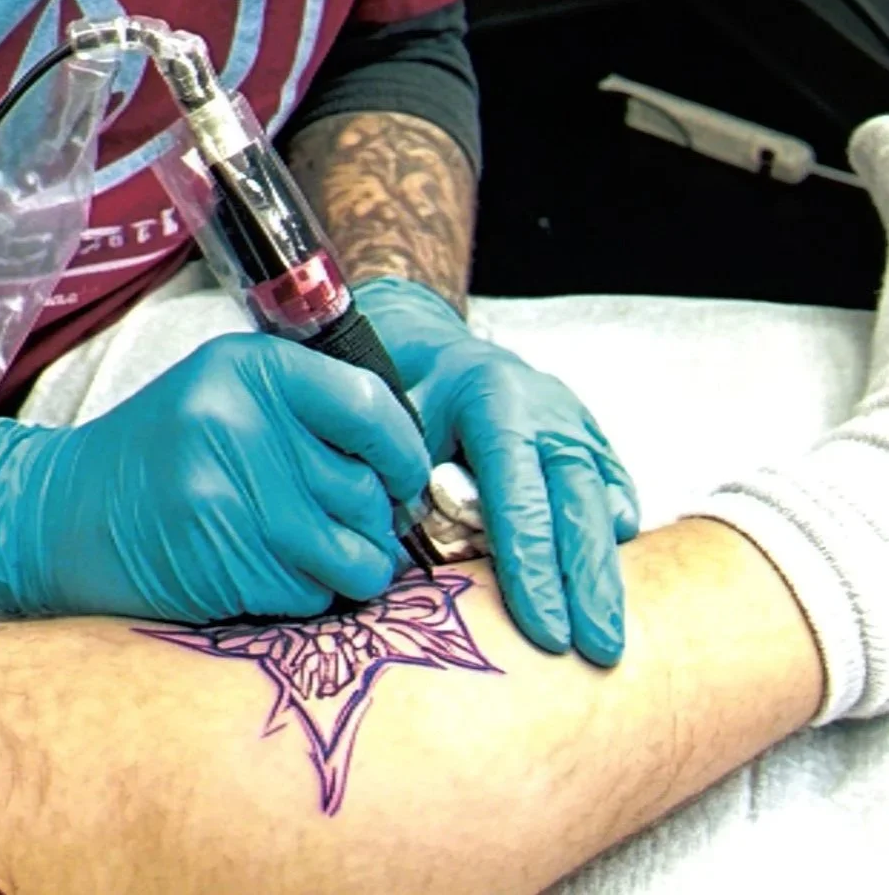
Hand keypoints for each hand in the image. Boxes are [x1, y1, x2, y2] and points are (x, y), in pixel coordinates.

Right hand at [0, 332, 433, 623]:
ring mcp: (232, 495)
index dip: (404, 451)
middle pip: (369, 491)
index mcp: (251, 368)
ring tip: (312, 551)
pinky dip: (305, 594)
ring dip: (349, 565)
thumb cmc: (163, 451)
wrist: (67, 512)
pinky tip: (264, 570)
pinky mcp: (224, 561)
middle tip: (348, 523)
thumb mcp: (226, 391)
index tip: (402, 476)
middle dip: (374, 521)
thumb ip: (307, 404)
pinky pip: (313, 593)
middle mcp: (243, 423)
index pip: (371, 405)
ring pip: (354, 552)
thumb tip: (409, 453)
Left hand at [355, 277, 640, 665]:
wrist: (434, 348)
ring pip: (604, 503)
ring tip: (610, 640)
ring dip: (607, 573)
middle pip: (579, 504)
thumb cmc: (405, 387)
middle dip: (589, 584)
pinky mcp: (591, 441)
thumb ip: (400, 487)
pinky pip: (612, 494)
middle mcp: (549, 411)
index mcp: (497, 400)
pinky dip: (611, 540)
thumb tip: (404, 570)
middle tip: (599, 653)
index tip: (545, 632)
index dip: (533, 568)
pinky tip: (611, 589)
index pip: (521, 496)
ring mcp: (577, 424)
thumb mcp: (389, 424)